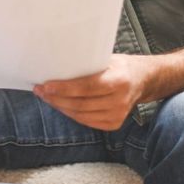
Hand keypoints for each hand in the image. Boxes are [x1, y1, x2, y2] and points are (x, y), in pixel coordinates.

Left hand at [34, 54, 154, 130]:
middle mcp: (120, 100)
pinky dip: (71, 114)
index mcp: (119, 80)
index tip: (46, 86)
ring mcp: (118, 115)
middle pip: (80, 104)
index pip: (86, 87)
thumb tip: (57, 65)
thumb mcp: (108, 59)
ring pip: (81, 115)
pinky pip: (87, 121)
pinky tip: (61, 106)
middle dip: (56, 99)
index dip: (64, 88)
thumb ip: (88, 64)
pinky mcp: (114, 123)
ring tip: (47, 98)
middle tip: (40, 91)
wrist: (143, 80)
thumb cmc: (121, 66)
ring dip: (60, 107)